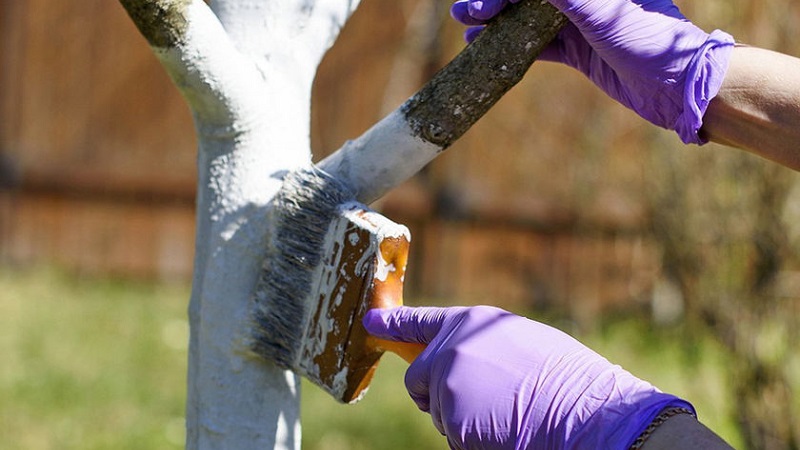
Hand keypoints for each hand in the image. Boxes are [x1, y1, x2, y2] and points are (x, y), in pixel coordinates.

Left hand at [363, 305, 693, 449]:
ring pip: (438, 412)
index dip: (392, 323)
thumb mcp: (519, 342)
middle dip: (435, 395)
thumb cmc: (565, 378)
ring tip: (505, 414)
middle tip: (476, 405)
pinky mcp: (450, 416)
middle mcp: (451, 346)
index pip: (419, 321)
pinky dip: (471, 441)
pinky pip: (452, 436)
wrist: (584, 410)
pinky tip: (502, 432)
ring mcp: (447, 381)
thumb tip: (460, 359)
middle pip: (418, 378)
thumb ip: (481, 346)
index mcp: (472, 322)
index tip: (370, 322)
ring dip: (462, 421)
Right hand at [450, 0, 734, 143]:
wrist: (678, 88)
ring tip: (467, 31)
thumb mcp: (604, 12)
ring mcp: (582, 23)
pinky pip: (538, 47)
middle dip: (495, 2)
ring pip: (529, 20)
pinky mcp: (580, 51)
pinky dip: (512, 48)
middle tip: (464, 12)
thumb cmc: (651, 41)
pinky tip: (486, 49)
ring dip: (498, 24)